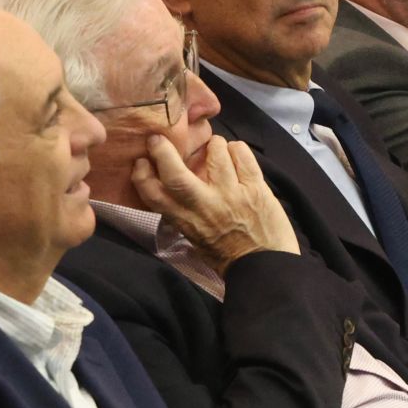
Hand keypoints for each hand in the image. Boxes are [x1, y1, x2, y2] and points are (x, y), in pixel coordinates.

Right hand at [129, 135, 298, 272]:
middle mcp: (205, 205)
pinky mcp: (256, 189)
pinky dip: (237, 149)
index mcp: (186, 221)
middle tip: (160, 139)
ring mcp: (232, 195)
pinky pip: (242, 155)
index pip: (153, 195)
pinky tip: (236, 156)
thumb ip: (183, 214)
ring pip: (215, 152)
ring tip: (217, 150)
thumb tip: (174, 188)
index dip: (142, 175)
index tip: (141, 161)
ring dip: (214, 145)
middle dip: (163, 151)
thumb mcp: (195, 238)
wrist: (266, 268)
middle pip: (176, 174)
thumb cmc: (229, 256)